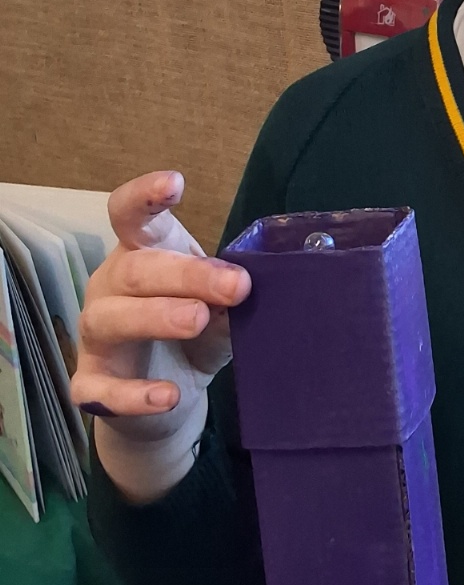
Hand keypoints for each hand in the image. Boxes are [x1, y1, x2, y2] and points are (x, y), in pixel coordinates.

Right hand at [70, 171, 250, 496]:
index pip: (131, 216)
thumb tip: (251, 284)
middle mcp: (111, 287)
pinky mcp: (92, 385)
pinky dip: (133, 393)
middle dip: (187, 274)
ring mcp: (96, 336)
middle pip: (137, 269)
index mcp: (143, 256)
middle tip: (236, 285)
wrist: (166, 400)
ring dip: (156, 316)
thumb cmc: (193, 337)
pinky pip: (102, 389)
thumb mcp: (220, 312)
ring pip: (111, 318)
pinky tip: (167, 395)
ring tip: (198, 320)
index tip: (175, 183)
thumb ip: (229, 298)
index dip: (146, 197)